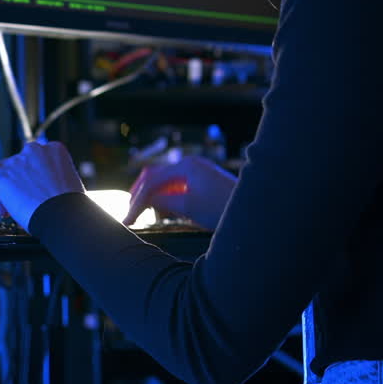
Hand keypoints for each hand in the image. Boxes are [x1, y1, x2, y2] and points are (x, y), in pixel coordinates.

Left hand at [0, 140, 85, 231]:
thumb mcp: (70, 182)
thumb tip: (47, 188)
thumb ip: (55, 178)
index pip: (37, 158)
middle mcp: (34, 151)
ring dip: (6, 188)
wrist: (62, 215)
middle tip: (23, 201)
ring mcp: (16, 162)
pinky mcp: (0, 175)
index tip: (35, 188)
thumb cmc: (69, 204)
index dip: (33, 175)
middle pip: (19, 163)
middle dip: (19, 182)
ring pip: (3, 170)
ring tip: (12, 209)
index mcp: (54, 149)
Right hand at [123, 155, 237, 232]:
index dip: (137, 201)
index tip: (128, 219)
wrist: (254, 209)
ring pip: (165, 180)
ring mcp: (197, 171)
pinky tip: (162, 209)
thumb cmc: (223, 208)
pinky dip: (166, 196)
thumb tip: (146, 200)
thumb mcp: (189, 207)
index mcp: (185, 166)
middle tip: (130, 213)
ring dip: (152, 195)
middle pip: (155, 175)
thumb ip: (164, 201)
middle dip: (140, 194)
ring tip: (143, 213)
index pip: (152, 181)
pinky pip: (177, 185)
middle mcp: (190, 164)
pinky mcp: (203, 180)